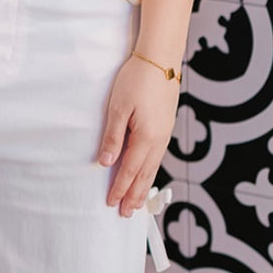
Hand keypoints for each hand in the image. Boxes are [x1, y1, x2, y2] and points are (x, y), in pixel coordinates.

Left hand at [97, 55, 179, 215]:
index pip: (129, 171)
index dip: (120, 189)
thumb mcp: (118, 108)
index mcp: (146, 138)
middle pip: (145, 175)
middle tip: (126, 214)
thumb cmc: (137, 79)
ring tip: (138, 202)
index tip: (111, 204)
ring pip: (153, 167)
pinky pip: (157, 156)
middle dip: (135, 196)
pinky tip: (147, 173)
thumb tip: (106, 163)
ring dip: (144, 186)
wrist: (161, 58)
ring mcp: (165, 134)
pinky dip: (151, 171)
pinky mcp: (166, 126)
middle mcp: (159, 140)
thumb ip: (113, 137)